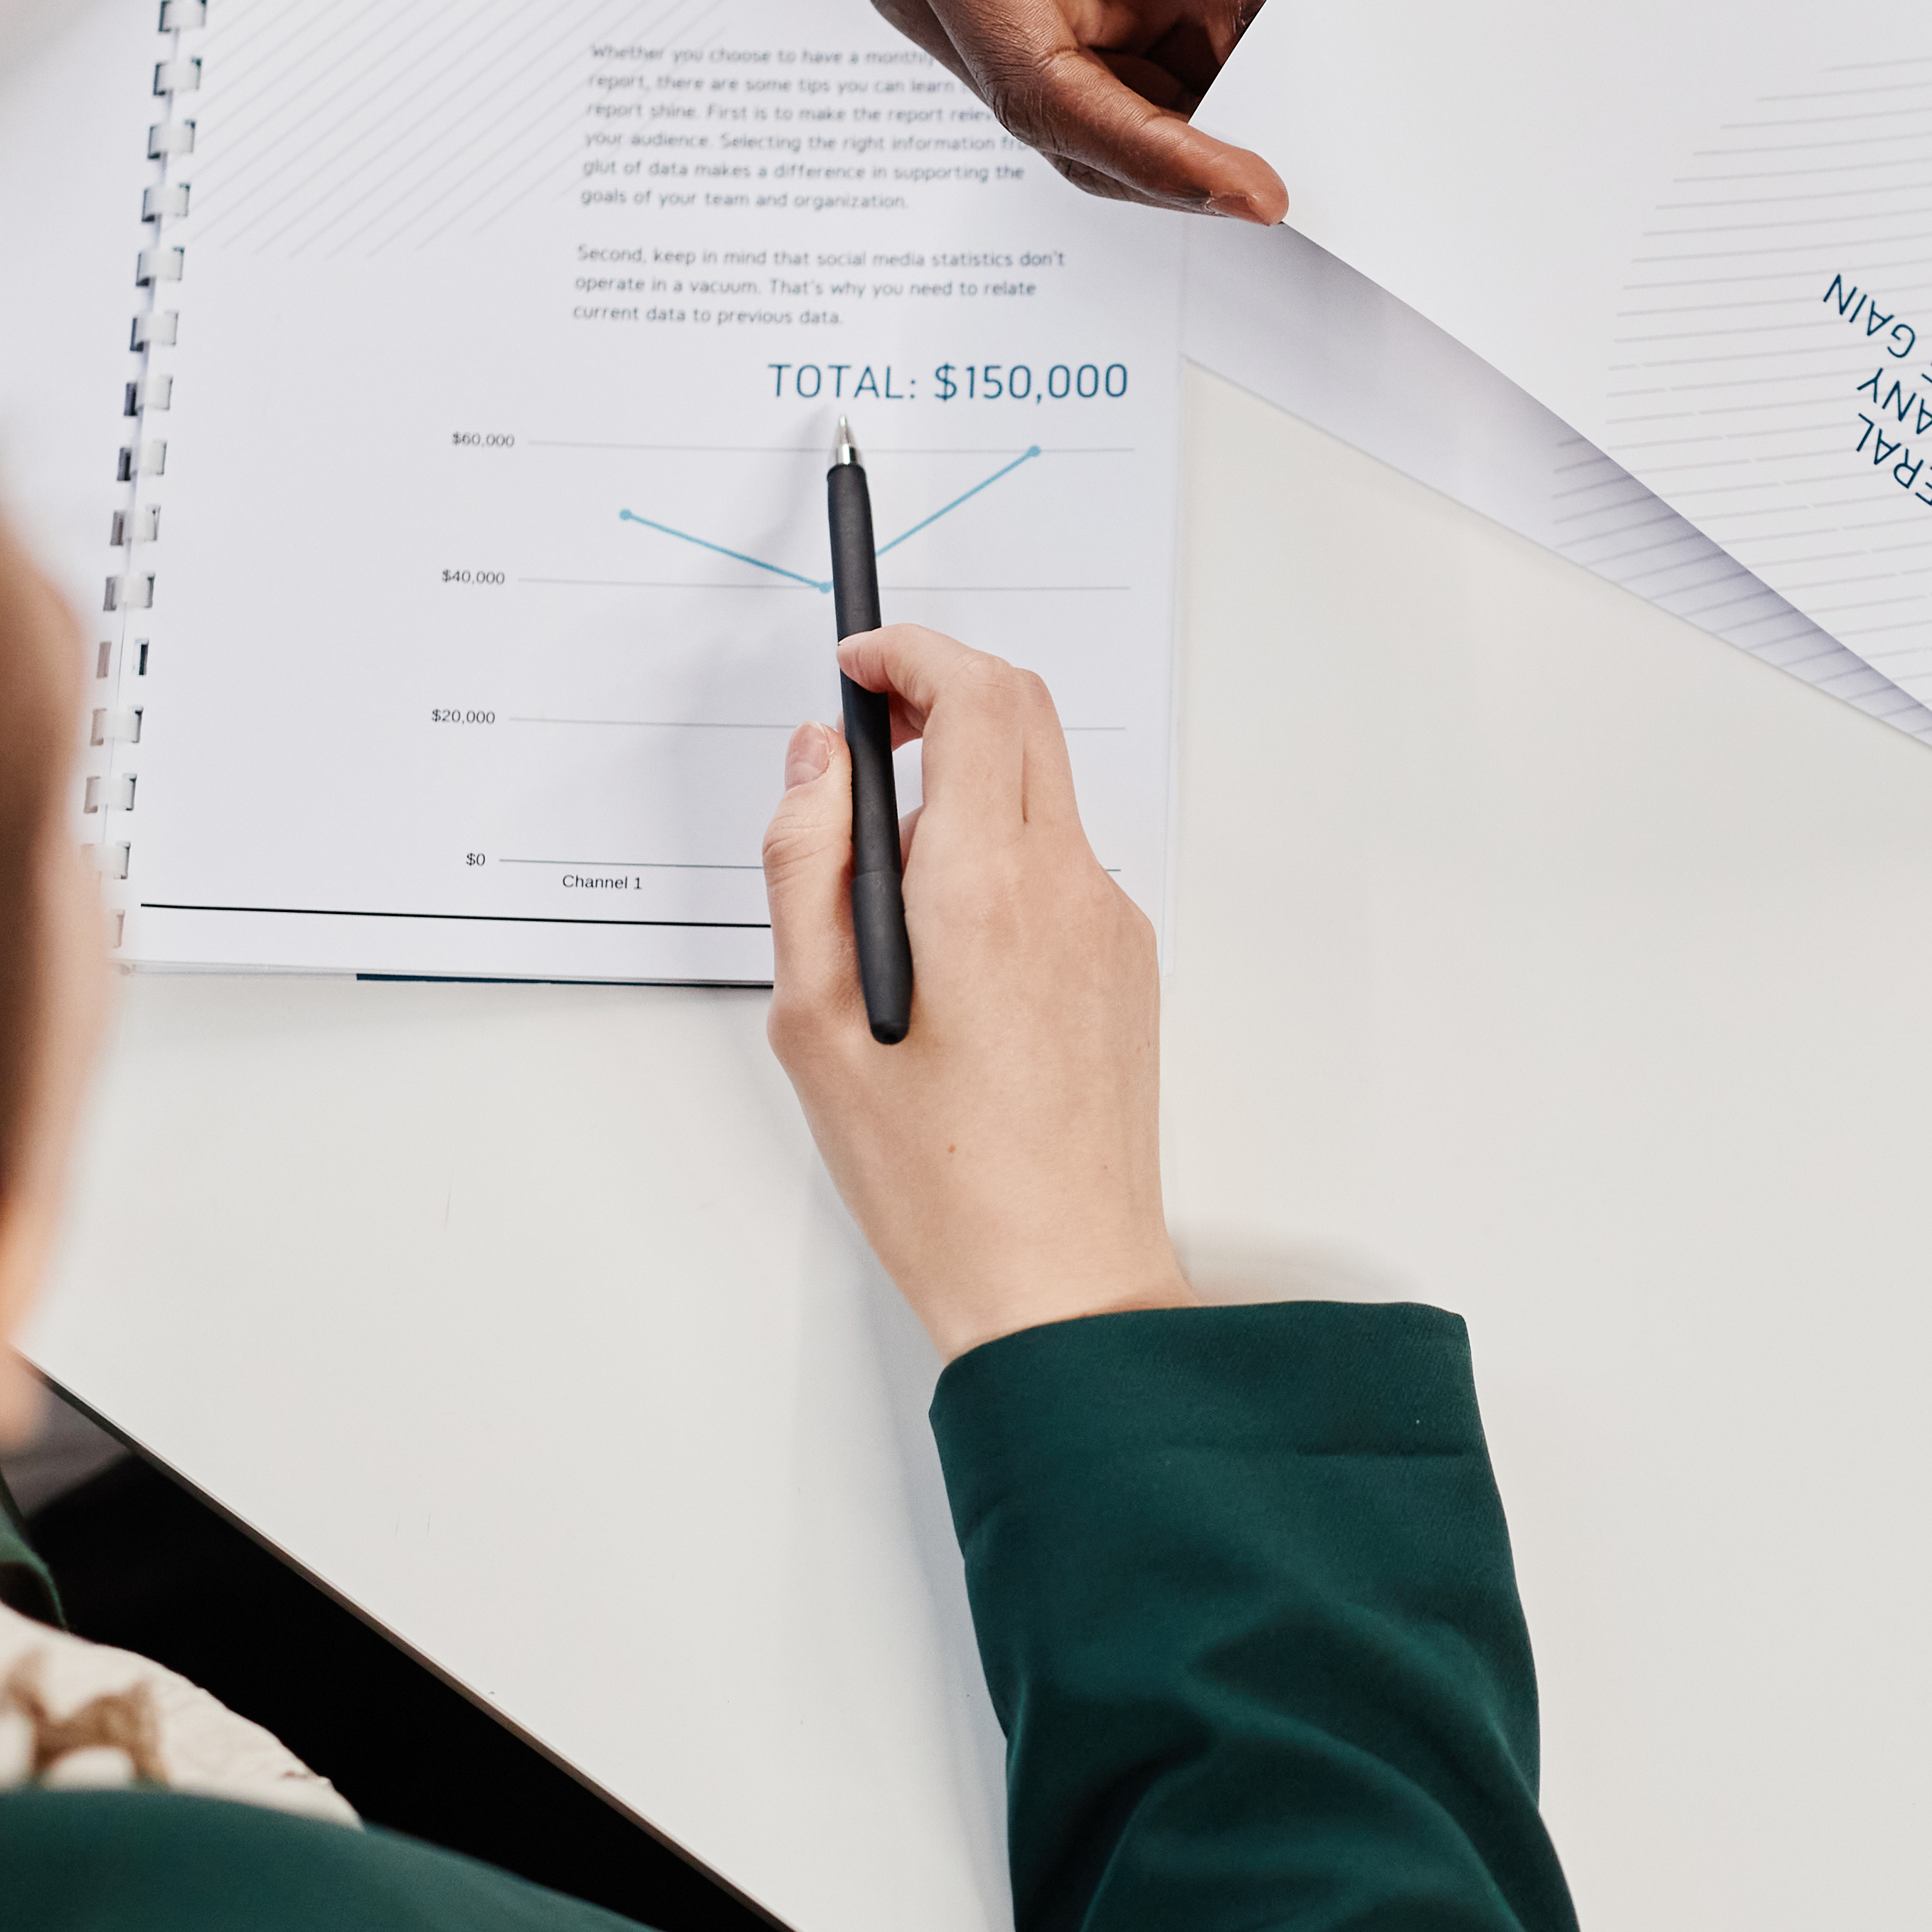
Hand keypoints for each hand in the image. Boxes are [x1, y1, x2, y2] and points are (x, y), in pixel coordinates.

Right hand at [761, 626, 1188, 1356]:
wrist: (1058, 1278)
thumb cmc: (936, 1181)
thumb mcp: (813, 1021)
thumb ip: (806, 865)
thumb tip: (820, 759)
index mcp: (988, 888)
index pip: (975, 695)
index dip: (911, 653)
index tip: (857, 665)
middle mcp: (1068, 887)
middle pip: (1025, 712)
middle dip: (942, 688)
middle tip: (866, 730)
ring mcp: (1110, 923)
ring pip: (1042, 787)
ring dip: (966, 783)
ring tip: (884, 899)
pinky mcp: (1125, 962)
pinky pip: (1059, 861)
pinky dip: (997, 851)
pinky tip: (942, 952)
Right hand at [863, 0, 1307, 220]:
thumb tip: (1264, 39)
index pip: (1039, 86)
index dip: (1150, 153)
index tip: (1247, 188)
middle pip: (1063, 119)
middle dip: (1175, 152)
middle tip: (1288, 171)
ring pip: (1107, 110)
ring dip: (1199, 116)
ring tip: (1295, 91)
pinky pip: (1140, 70)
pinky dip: (1209, 77)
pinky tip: (1271, 59)